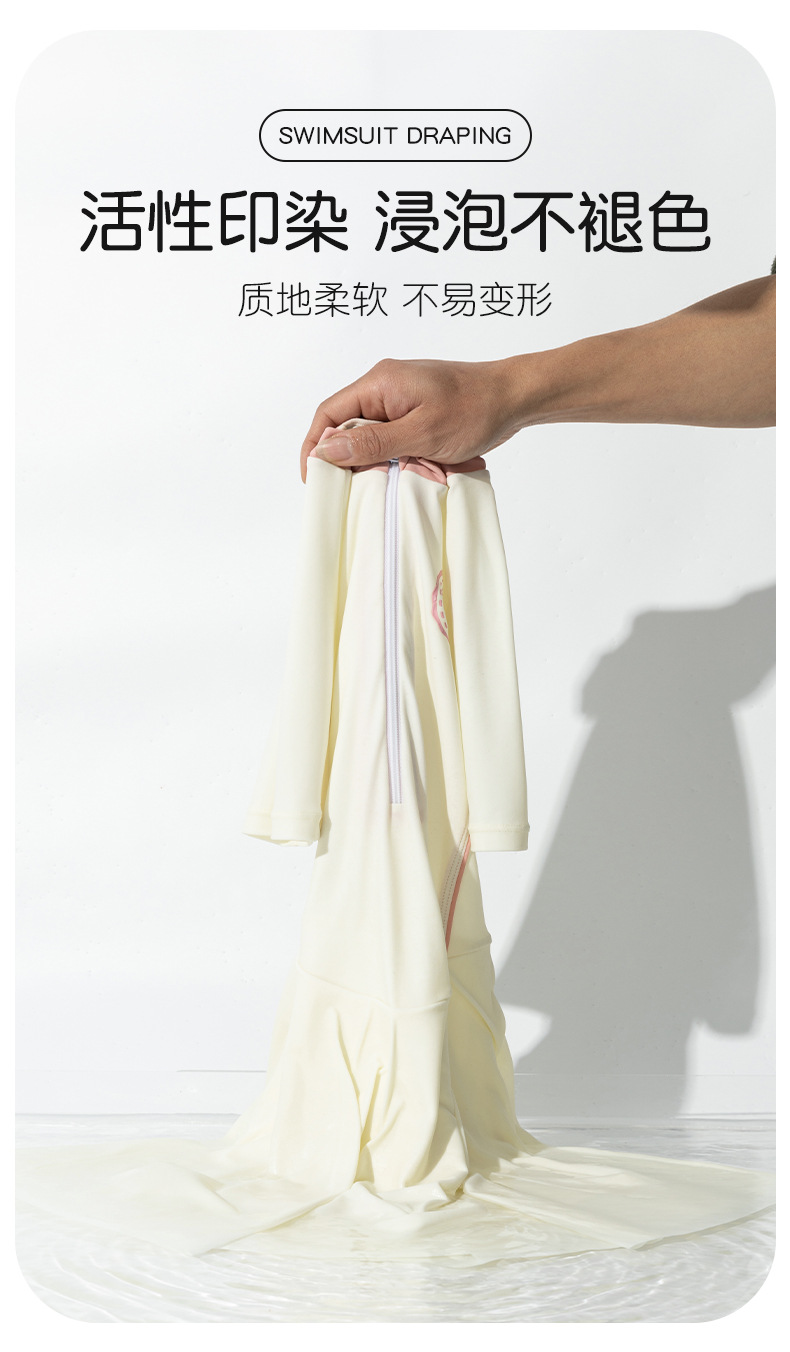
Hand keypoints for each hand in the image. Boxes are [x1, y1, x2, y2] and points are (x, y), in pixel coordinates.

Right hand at [299, 357, 524, 481]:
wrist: (516, 397)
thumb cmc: (475, 409)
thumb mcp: (422, 432)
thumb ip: (374, 442)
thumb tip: (328, 450)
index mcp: (378, 382)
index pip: (329, 413)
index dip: (315, 447)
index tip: (314, 479)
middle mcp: (384, 387)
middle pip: (346, 426)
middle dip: (346, 459)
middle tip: (348, 490)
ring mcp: (400, 400)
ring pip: (370, 436)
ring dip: (374, 462)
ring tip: (380, 484)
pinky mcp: (415, 413)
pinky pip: (391, 439)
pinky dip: (394, 459)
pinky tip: (403, 474)